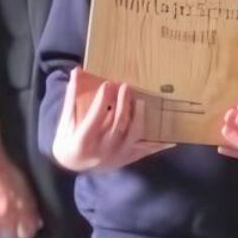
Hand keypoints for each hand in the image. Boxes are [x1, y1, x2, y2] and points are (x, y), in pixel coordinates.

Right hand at [51, 68, 171, 173]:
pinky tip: (170, 139)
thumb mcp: (67, 120)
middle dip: (123, 104)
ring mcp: (116, 156)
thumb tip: (76, 72)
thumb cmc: (68, 139)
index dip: (102, 101)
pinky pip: (145, 150)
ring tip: (140, 100)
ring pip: (132, 135)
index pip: (94, 118)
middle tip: (125, 86)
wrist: (72, 165)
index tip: (108, 84)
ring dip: (139, 116)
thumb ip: (72, 97)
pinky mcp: (127, 158)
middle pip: (117, 124)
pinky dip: (158, 144)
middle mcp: (101, 150)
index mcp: (83, 140)